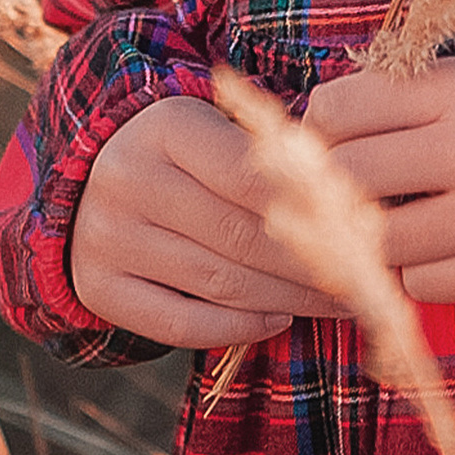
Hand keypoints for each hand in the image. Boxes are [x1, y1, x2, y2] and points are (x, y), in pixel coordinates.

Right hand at [70, 91, 354, 349]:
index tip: (366, 233)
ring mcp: (107, 237)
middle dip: (315, 266)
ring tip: (338, 302)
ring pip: (220, 283)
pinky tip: (276, 319)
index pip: (255, 178)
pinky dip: (236, 327)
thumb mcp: (217, 129)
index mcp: (167, 127)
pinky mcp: (98, 286)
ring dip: (289, 300)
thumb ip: (273, 158)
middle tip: (366, 279)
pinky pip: (179, 324)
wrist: (89, 179)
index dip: (316, 211)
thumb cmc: (184, 154)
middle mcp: (128, 179)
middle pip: (243, 236)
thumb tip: (356, 204)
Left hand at [303, 55, 454, 303]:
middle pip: (343, 175)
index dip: (319, 126)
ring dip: (373, 235)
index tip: (329, 135)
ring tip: (395, 221)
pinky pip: (423, 283)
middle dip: (327, 185)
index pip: (340, 107)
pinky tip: (443, 249)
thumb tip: (319, 123)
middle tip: (340, 190)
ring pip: (377, 239)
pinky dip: (420, 270)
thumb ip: (417, 97)